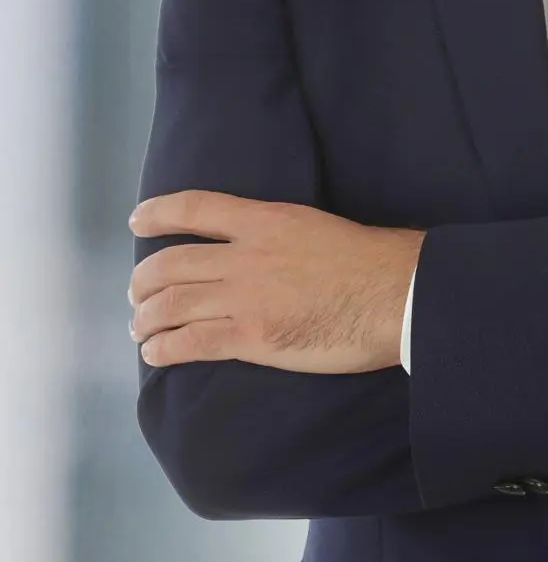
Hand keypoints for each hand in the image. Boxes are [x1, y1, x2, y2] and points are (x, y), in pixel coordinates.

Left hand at [127, 191, 425, 373]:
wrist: (395, 293)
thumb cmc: (367, 261)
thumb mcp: (314, 226)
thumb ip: (278, 234)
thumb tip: (256, 248)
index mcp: (267, 220)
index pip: (197, 208)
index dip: (159, 213)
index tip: (137, 220)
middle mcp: (247, 254)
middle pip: (172, 262)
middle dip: (144, 281)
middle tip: (138, 295)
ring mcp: (247, 297)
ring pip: (172, 304)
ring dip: (146, 318)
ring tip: (141, 328)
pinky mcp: (253, 337)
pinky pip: (191, 342)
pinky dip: (164, 348)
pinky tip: (157, 353)